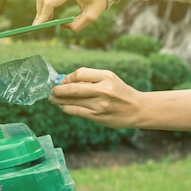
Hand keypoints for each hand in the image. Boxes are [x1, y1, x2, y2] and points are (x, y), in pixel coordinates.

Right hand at [34, 0, 107, 31]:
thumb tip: (61, 26)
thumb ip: (76, 25)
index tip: (38, 26)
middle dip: (39, 12)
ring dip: (42, 7)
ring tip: (45, 19)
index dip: (43, 16)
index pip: (50, 3)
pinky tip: (51, 10)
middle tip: (37, 24)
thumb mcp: (91, 15)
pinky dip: (47, 0)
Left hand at [49, 67, 190, 130]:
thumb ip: (90, 78)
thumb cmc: (120, 91)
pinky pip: (76, 112)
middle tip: (51, 91)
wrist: (138, 109)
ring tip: (53, 99)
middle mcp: (103, 91)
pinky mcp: (98, 117)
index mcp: (107, 78)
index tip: (62, 81)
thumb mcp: (109, 78)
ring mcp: (100, 106)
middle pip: (73, 89)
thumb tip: (66, 80)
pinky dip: (66, 108)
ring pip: (72, 102)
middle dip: (58, 90)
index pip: (80, 73)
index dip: (68, 77)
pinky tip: (62, 106)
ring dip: (59, 100)